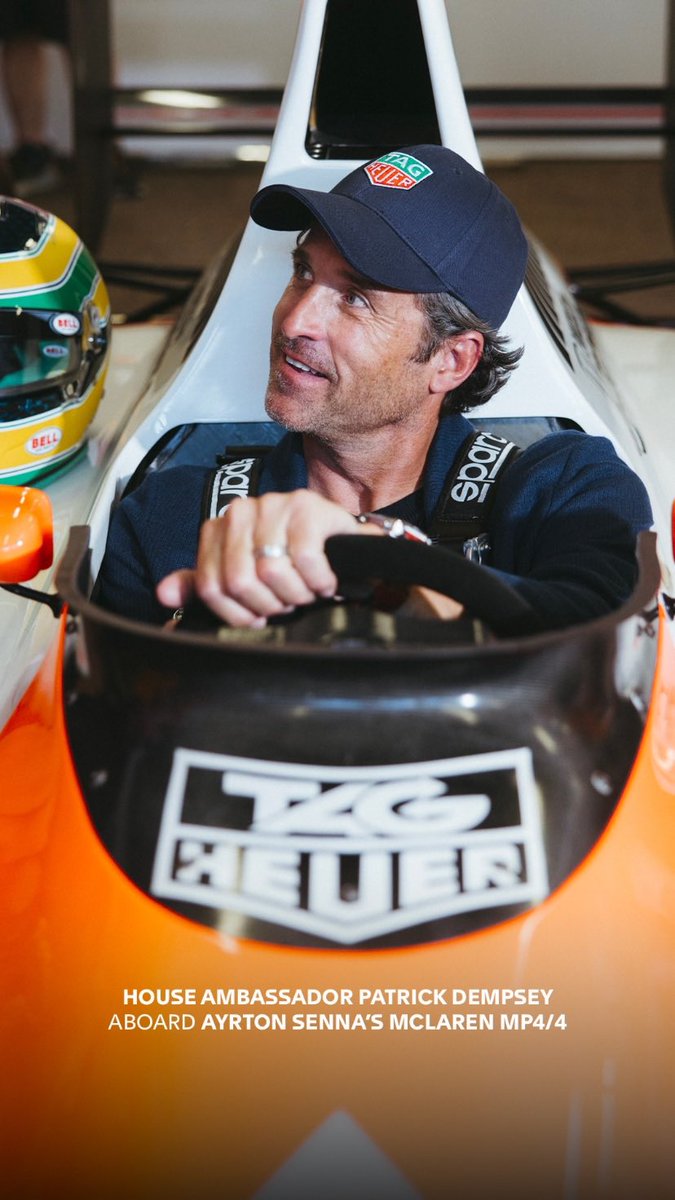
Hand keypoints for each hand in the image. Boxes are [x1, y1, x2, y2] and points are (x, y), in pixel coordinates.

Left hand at [156, 489, 373, 626]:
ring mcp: (275, 504)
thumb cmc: (288, 562)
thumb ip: (202, 585)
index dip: (238, 614)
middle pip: (240, 581)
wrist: (336, 538)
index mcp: (218, 528)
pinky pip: (307, 559)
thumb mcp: (241, 576)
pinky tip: (325, 582)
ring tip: (307, 592)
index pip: (211, 587)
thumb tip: (165, 595)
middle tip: (288, 604)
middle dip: (269, 605)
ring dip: (297, 594)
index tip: (260, 617)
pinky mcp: (308, 506)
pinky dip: (319, 581)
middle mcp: (241, 511)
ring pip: (272, 571)